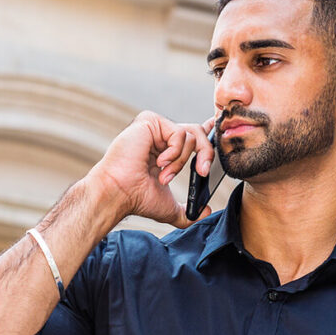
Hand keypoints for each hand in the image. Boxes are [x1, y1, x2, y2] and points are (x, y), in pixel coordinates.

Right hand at [87, 111, 215, 227]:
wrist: (119, 193)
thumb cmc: (137, 199)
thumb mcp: (169, 208)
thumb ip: (188, 212)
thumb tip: (205, 212)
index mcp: (163, 150)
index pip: (189, 135)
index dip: (206, 132)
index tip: (216, 128)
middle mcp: (158, 136)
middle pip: (197, 132)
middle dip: (205, 154)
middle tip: (202, 173)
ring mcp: (154, 128)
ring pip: (190, 135)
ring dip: (181, 161)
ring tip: (164, 175)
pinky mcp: (150, 121)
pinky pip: (179, 133)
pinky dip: (174, 152)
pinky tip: (159, 163)